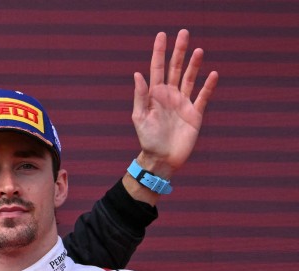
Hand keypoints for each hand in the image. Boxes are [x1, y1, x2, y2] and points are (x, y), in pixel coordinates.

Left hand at [128, 29, 217, 193]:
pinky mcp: (195, 113)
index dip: (159, 52)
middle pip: (176, 69)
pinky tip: (213, 74)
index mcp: (155, 95)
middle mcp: (170, 95)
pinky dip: (208, 86)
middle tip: (183, 33)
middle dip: (179, 51)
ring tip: (198, 50)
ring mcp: (183, 103)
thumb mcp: (140, 118)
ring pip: (190, 79)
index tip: (162, 36)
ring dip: (194, 65)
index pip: (157, 69)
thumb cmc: (147, 139)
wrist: (161, 159)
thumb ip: (140, 96)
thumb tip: (137, 74)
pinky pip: (203, 97)